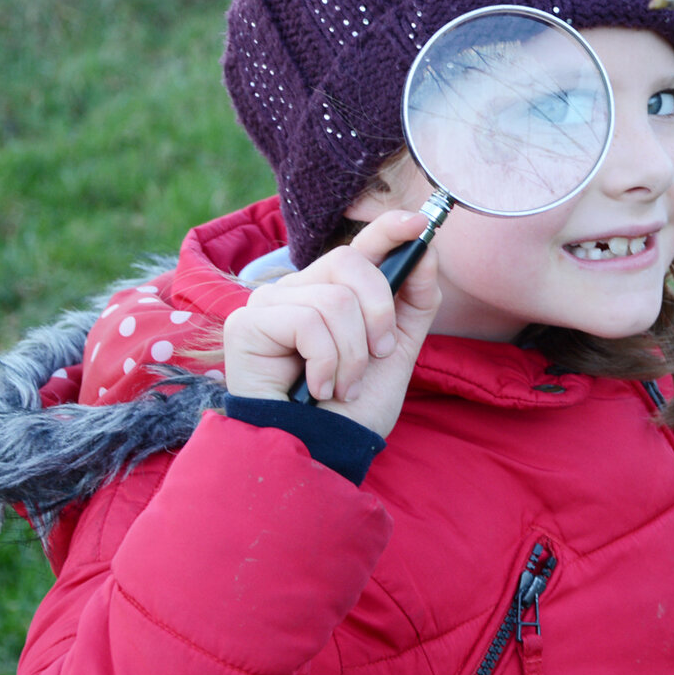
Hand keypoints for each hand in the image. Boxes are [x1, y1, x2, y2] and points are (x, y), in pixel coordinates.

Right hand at [223, 209, 441, 436]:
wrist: (321, 451)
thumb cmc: (352, 407)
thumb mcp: (396, 351)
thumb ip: (414, 302)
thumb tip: (426, 250)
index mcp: (333, 292)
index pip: (360, 246)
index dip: (388, 228)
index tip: (419, 223)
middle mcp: (299, 290)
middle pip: (350, 262)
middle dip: (379, 314)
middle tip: (376, 355)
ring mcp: (269, 303)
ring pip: (334, 299)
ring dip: (352, 354)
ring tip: (340, 385)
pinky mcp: (247, 323)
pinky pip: (307, 322)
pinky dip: (325, 363)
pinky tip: (315, 387)